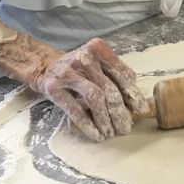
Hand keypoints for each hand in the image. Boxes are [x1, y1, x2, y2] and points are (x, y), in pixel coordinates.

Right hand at [32, 38, 149, 141]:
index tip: (139, 109)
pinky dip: (88, 124)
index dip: (132, 93)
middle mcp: (83, 58)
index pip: (121, 72)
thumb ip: (115, 77)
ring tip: (111, 132)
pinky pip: (75, 109)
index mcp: (98, 49)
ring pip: (94, 98)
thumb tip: (136, 104)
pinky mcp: (54, 88)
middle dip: (119, 111)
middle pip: (109, 88)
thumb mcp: (97, 65)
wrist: (44, 67)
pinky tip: (96, 134)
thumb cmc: (79, 69)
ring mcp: (67, 72)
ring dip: (105, 119)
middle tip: (125, 127)